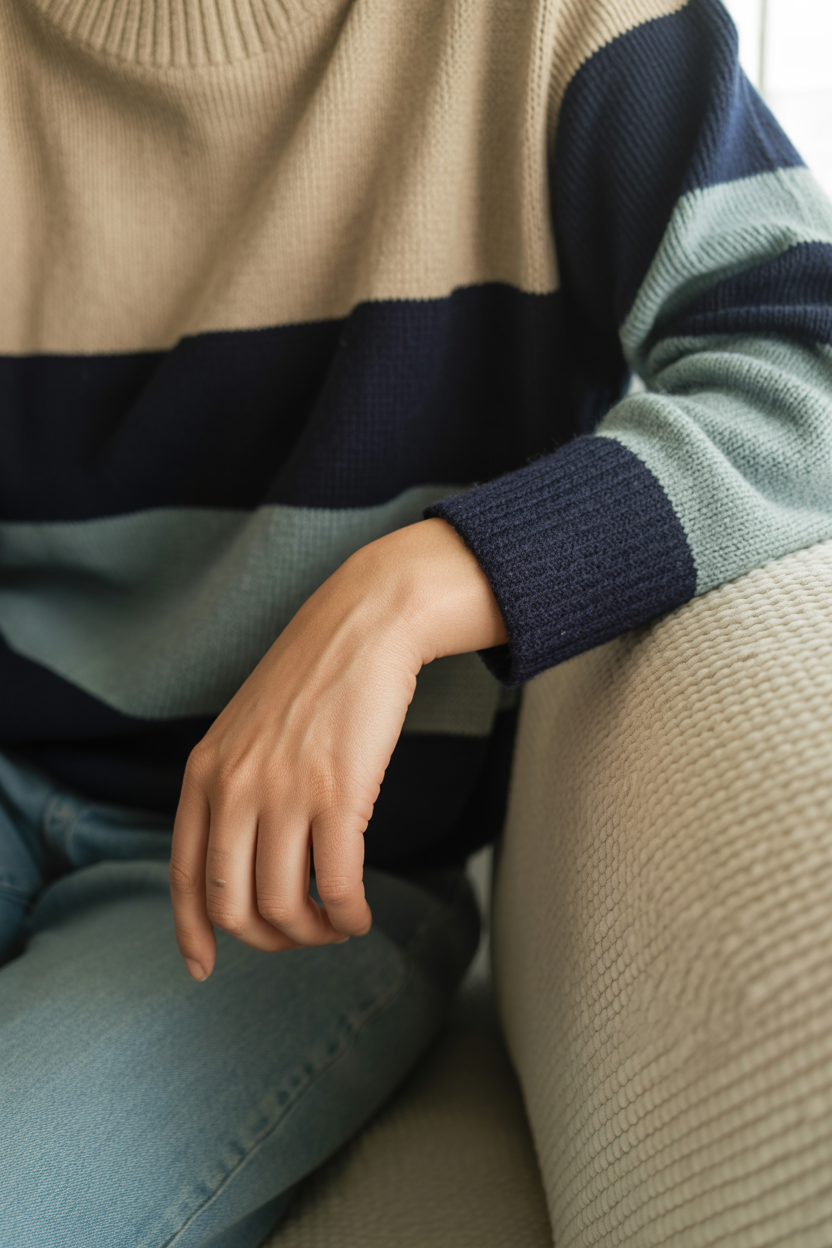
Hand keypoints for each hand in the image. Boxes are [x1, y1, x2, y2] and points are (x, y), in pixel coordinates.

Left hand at [169, 517, 506, 979]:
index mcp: (204, 773)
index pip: (184, 876)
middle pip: (233, 905)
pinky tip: (361, 913)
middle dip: (267, 939)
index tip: (204, 967)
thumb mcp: (244, 729)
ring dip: (315, 933)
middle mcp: (234, 788)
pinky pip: (337, 887)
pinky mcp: (338, 794)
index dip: (191, 933)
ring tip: (338, 924)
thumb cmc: (313, 678)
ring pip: (286, 905)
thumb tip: (245, 862)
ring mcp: (284, 792)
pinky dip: (350, 916)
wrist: (363, 624)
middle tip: (301, 936)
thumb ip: (230, 787)